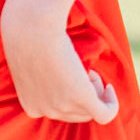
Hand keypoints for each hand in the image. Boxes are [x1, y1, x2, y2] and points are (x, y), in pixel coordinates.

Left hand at [0, 0, 118, 125]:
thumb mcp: (28, 63)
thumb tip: (59, 77)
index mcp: (29, 104)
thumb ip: (40, 78)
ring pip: (91, 110)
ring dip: (95, 90)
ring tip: (87, 69)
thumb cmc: (27, 35)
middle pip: (77, 113)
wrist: (30, 26)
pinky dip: (112, 103)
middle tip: (82, 70)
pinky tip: (108, 86)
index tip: (73, 77)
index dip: (71, 96)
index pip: (58, 112)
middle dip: (84, 93)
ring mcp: (61, 106)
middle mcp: (43, 111)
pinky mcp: (80, 96)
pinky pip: (106, 113)